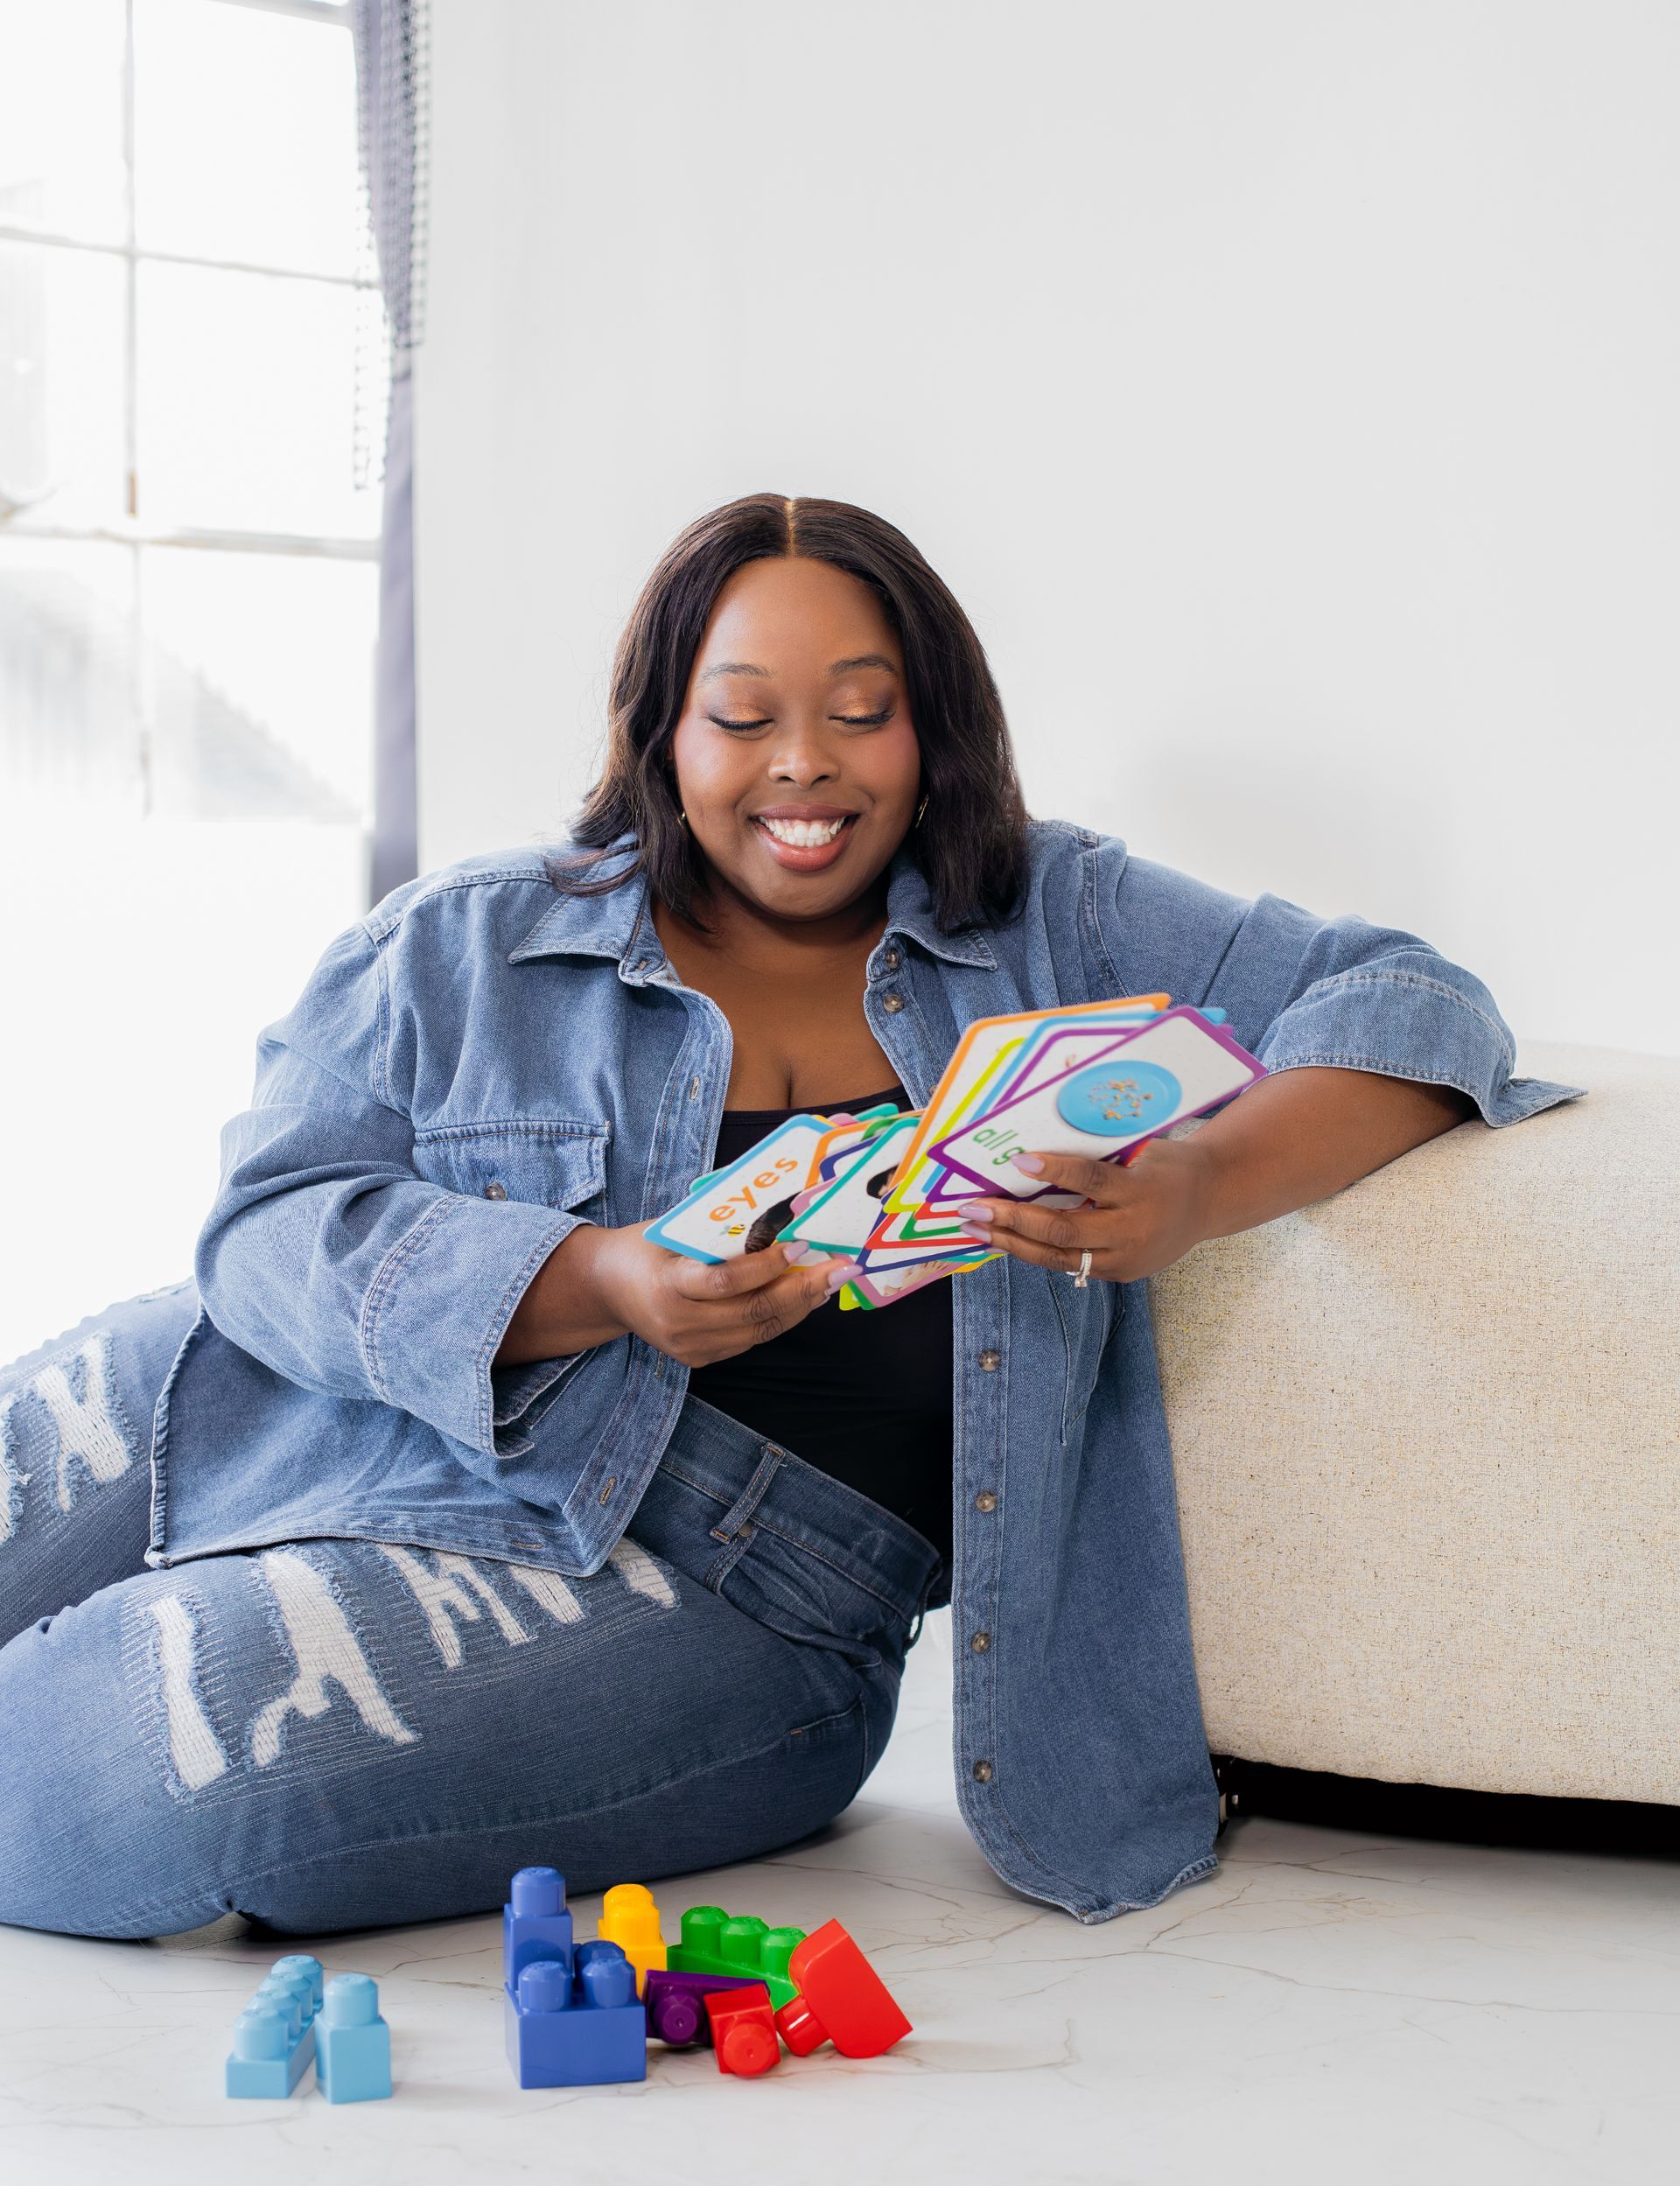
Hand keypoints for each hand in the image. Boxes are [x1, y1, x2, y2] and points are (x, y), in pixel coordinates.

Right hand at [590, 1226, 854, 1367]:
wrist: (607, 1288)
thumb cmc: (647, 1247)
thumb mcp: (674, 1229)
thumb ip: (721, 1226)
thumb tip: (782, 1205)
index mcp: (668, 1285)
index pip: (727, 1281)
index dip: (770, 1265)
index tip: (802, 1243)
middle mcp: (679, 1323)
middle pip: (753, 1311)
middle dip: (803, 1288)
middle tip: (840, 1267)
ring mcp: (690, 1347)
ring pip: (760, 1330)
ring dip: (801, 1305)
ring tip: (830, 1281)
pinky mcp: (700, 1358)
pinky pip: (751, 1339)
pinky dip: (781, 1318)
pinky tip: (804, 1298)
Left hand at [955, 1139, 1213, 1283]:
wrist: (1210, 1201)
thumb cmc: (1166, 1164)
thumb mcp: (1143, 1151)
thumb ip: (1100, 1157)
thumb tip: (1038, 1152)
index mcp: (1142, 1191)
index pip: (1092, 1181)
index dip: (1054, 1171)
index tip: (1018, 1160)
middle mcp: (1134, 1230)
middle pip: (1064, 1230)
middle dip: (1013, 1219)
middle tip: (973, 1208)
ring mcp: (1126, 1259)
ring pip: (1059, 1257)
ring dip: (1012, 1242)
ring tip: (977, 1229)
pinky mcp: (1119, 1274)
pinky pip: (1068, 1264)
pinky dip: (1034, 1251)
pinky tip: (1005, 1239)